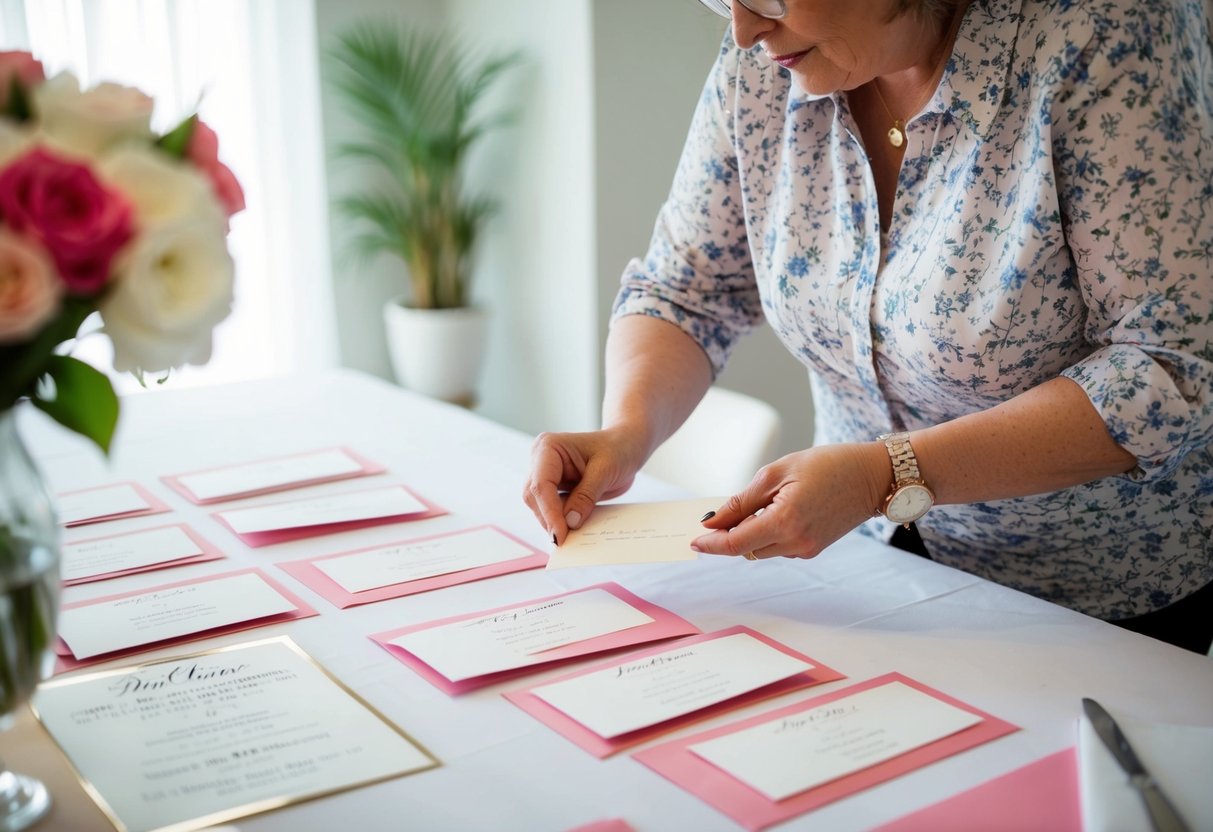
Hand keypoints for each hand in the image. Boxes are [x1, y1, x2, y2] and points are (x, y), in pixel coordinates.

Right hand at [523, 427, 648, 543]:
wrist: (626, 447)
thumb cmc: (618, 449)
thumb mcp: (605, 470)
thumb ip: (586, 496)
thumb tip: (570, 522)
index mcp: (549, 447)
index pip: (541, 484)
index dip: (549, 512)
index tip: (560, 535)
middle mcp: (541, 460)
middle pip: (534, 497)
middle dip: (549, 519)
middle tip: (565, 541)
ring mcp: (546, 475)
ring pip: (539, 506)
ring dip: (554, 522)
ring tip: (572, 537)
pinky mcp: (554, 489)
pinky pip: (551, 509)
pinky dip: (561, 521)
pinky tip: (574, 530)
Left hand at [691, 443, 889, 559]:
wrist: (873, 476)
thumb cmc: (828, 465)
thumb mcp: (777, 472)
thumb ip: (741, 501)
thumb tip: (712, 521)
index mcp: (785, 521)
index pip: (736, 544)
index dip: (711, 544)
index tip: (693, 541)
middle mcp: (796, 542)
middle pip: (745, 549)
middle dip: (728, 536)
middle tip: (716, 516)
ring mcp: (807, 548)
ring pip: (761, 549)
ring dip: (748, 533)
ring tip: (754, 505)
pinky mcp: (813, 548)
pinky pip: (778, 546)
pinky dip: (767, 533)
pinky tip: (774, 510)